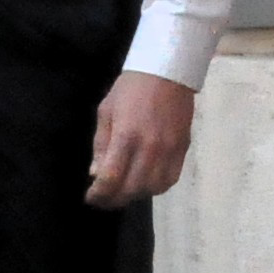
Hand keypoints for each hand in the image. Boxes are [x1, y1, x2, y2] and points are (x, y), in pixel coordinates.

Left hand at [85, 71, 194, 209]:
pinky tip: (145, 183)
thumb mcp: (106, 111)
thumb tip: (96, 174)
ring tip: (124, 191)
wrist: (167, 72)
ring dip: (136, 195)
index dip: (99, 194)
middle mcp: (149, 148)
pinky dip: (156, 187)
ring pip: (153, 188)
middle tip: (104, 199)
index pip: (112, 178)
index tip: (91, 198)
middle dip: (114, 200)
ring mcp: (169, 150)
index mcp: (126, 137)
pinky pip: (171, 179)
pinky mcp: (183, 149)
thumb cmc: (130, 89)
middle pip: (132, 189)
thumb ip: (101, 145)